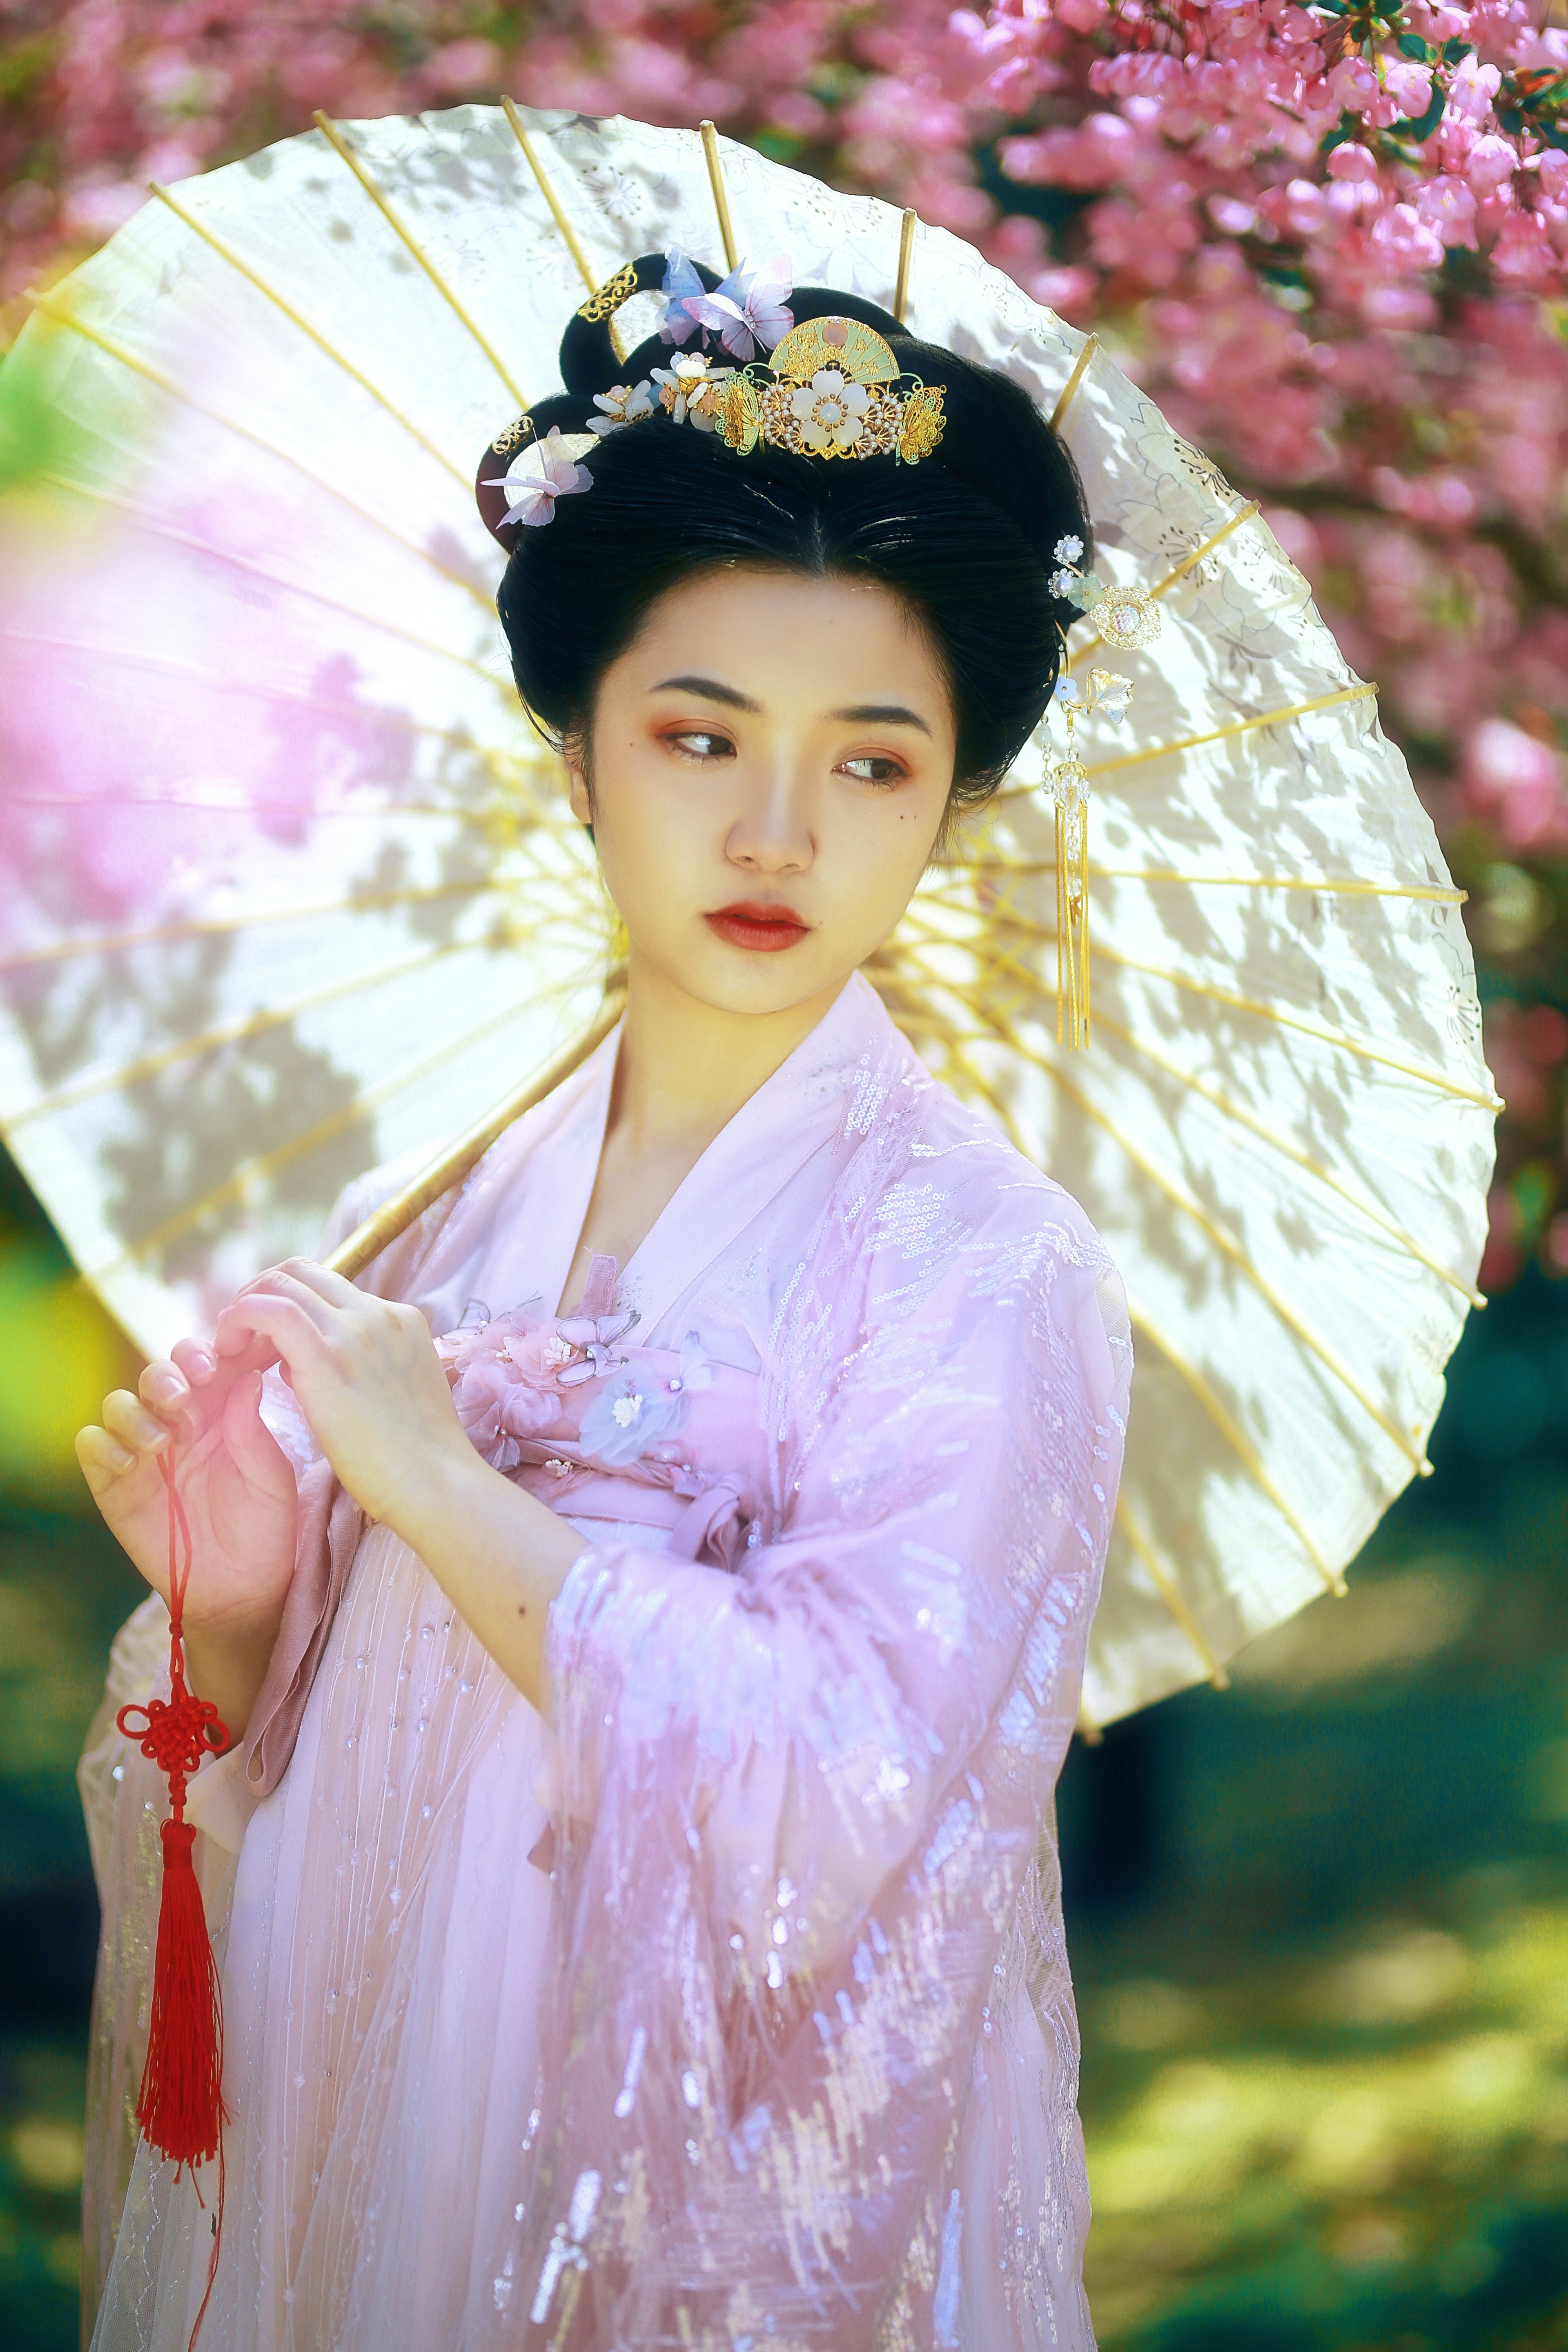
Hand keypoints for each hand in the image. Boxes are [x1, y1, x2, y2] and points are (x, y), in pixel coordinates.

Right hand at [76, 1339, 298, 1645]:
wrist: (241, 1589)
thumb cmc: (264, 1528)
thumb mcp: (272, 1480)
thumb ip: (255, 1431)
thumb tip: (249, 1377)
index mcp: (222, 1411)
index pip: (209, 1363)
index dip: (214, 1351)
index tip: (227, 1358)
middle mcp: (179, 1423)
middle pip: (160, 1374)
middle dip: (170, 1374)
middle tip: (189, 1393)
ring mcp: (143, 1451)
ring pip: (121, 1402)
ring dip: (137, 1410)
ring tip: (163, 1440)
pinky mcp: (114, 1482)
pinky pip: (92, 1445)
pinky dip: (104, 1444)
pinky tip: (131, 1462)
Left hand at [214, 1260, 469, 1534]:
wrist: (436, 1483)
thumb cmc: (415, 1458)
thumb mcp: (395, 1393)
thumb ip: (355, 1367)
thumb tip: (293, 1360)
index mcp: (401, 1320)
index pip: (331, 1287)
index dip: (291, 1301)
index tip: (267, 1333)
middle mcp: (379, 1314)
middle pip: (303, 1271)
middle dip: (261, 1290)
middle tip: (239, 1330)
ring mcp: (356, 1331)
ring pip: (283, 1283)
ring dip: (246, 1304)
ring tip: (227, 1342)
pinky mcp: (328, 1358)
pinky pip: (272, 1311)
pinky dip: (241, 1317)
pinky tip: (226, 1346)